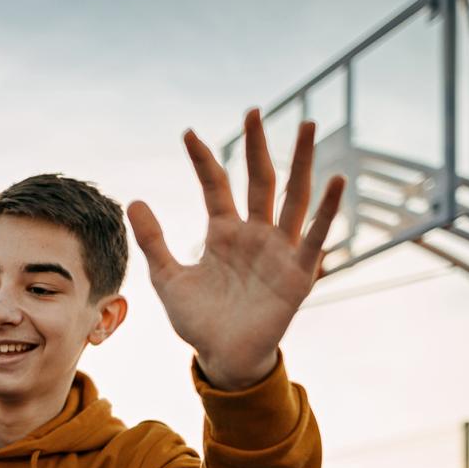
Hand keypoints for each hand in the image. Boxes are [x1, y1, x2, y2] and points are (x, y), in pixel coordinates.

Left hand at [127, 108, 344, 389]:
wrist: (222, 357)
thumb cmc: (199, 320)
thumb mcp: (169, 278)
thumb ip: (154, 241)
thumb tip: (134, 200)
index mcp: (224, 234)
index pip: (215, 186)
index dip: (203, 160)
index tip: (187, 133)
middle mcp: (255, 234)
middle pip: (259, 180)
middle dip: (258, 146)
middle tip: (255, 110)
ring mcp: (279, 250)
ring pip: (293, 197)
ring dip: (301, 162)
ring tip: (308, 126)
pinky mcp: (298, 272)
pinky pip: (315, 236)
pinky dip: (325, 210)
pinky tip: (334, 180)